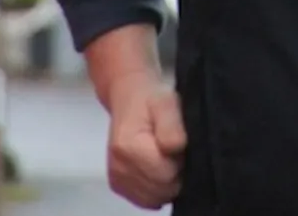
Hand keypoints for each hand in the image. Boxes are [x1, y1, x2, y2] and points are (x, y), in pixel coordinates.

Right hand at [106, 70, 185, 208]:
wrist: (128, 97)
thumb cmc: (151, 99)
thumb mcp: (167, 102)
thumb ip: (172, 127)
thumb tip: (175, 149)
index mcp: (129, 147)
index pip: (167, 175)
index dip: (180, 162)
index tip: (177, 143)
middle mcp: (119, 167)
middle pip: (162, 190)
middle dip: (174, 173)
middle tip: (172, 150)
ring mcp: (117, 178)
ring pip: (155, 198)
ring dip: (165, 182)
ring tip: (164, 158)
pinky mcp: (118, 184)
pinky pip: (146, 200)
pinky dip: (156, 189)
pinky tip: (157, 169)